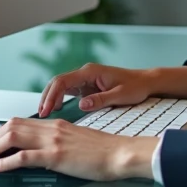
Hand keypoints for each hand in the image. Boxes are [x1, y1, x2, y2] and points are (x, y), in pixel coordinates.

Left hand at [0, 117, 156, 181]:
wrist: (122, 154)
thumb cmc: (104, 153)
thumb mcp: (76, 142)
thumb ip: (58, 142)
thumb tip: (40, 150)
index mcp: (56, 125)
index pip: (19, 123)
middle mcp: (52, 128)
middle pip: (10, 127)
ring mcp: (54, 140)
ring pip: (12, 137)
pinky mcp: (57, 155)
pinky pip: (24, 156)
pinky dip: (5, 162)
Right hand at [37, 63, 186, 116]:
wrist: (145, 82)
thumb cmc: (135, 86)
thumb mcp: (119, 96)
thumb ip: (100, 100)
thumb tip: (81, 105)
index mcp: (90, 72)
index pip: (63, 81)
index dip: (51, 95)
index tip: (46, 110)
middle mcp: (85, 73)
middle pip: (57, 82)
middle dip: (47, 97)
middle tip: (41, 115)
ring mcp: (85, 79)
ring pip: (60, 86)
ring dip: (51, 98)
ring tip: (44, 115)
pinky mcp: (87, 86)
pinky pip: (68, 91)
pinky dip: (59, 99)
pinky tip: (55, 111)